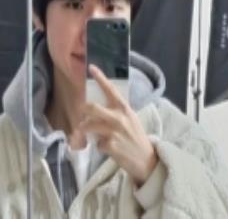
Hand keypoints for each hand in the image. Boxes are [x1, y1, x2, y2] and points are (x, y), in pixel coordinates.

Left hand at [80, 64, 158, 185]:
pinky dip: (99, 146)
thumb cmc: (136, 137)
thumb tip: (95, 110)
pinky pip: (96, 143)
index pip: (111, 90)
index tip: (91, 67)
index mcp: (125, 108)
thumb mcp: (130, 120)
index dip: (101, 78)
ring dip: (86, 130)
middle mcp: (120, 117)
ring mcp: (114, 131)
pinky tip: (108, 148)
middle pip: (93, 108)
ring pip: (89, 126)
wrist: (146, 159)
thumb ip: (116, 113)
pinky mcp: (110, 145)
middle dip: (83, 109)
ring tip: (89, 134)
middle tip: (80, 112)